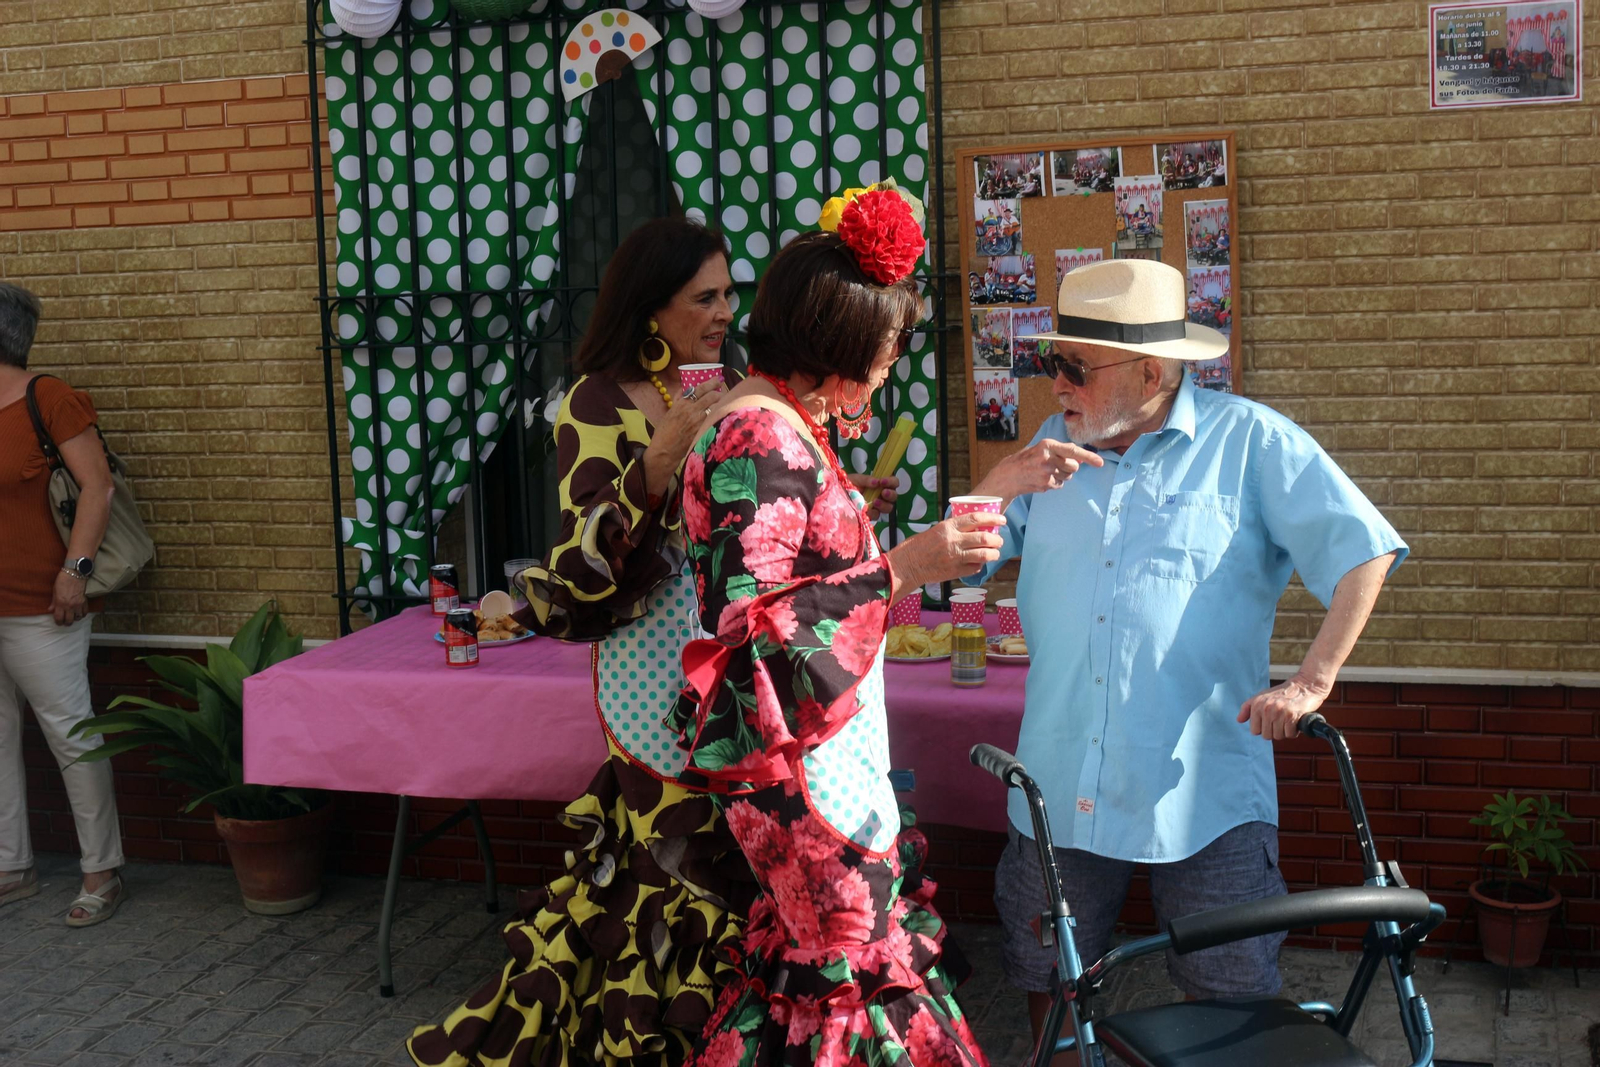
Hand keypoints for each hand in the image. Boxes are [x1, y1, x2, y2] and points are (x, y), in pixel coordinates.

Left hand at [51, 570, 88, 626]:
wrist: (75, 573)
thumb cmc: (62, 580)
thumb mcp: (55, 591)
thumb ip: (53, 602)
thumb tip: (51, 609)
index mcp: (61, 603)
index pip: (59, 618)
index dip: (58, 622)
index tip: (58, 622)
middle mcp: (70, 606)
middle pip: (69, 620)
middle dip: (66, 623)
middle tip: (65, 622)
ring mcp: (78, 604)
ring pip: (78, 618)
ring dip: (74, 619)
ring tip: (72, 618)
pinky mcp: (85, 601)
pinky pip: (85, 612)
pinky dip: (82, 614)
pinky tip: (80, 613)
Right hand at [642, 380, 727, 496]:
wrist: (665, 450)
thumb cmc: (664, 431)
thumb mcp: (670, 412)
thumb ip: (678, 399)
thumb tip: (684, 388)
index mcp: (683, 404)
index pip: (700, 389)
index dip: (711, 382)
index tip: (718, 379)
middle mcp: (692, 411)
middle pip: (712, 396)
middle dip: (720, 392)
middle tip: (723, 391)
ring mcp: (699, 422)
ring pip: (716, 408)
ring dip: (720, 404)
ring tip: (723, 402)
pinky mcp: (703, 431)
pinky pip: (714, 420)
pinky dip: (718, 416)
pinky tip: (720, 415)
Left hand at [847, 473, 897, 518]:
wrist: (834, 495)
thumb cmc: (847, 484)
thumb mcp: (856, 479)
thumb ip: (866, 480)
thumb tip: (877, 482)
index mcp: (880, 485)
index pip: (893, 483)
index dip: (891, 482)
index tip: (882, 482)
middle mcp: (881, 496)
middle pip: (894, 497)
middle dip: (891, 494)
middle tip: (883, 492)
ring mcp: (876, 507)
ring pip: (888, 508)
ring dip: (884, 505)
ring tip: (875, 502)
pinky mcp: (870, 516)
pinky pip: (876, 516)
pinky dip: (872, 513)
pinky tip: (866, 510)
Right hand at [886, 512, 1003, 596]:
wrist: (909, 564)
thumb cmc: (921, 545)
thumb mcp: (938, 529)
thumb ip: (956, 529)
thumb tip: (976, 528)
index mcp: (948, 527)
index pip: (976, 519)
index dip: (992, 518)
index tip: (1002, 520)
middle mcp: (953, 541)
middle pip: (984, 538)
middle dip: (997, 540)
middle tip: (1000, 540)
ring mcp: (955, 557)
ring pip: (984, 555)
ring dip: (993, 554)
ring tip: (995, 553)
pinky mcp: (955, 571)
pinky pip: (975, 568)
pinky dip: (980, 565)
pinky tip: (979, 563)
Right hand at [972, 438, 1102, 507]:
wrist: (1007, 476)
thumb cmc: (1025, 460)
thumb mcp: (1041, 449)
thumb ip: (1060, 451)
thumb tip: (1079, 460)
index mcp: (1047, 445)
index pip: (1073, 450)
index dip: (1088, 457)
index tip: (1100, 463)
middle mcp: (1048, 458)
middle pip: (1074, 466)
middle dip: (1070, 467)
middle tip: (1056, 465)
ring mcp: (1046, 472)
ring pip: (1067, 476)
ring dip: (1061, 475)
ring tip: (1045, 472)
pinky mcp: (1045, 484)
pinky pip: (1059, 484)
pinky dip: (1054, 483)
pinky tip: (1042, 479)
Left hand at [1236, 677, 1330, 740]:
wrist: (1305, 685)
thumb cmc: (1283, 693)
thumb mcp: (1261, 697)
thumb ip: (1248, 708)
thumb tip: (1239, 720)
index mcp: (1256, 704)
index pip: (1255, 731)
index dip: (1264, 729)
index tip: (1271, 721)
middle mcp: (1266, 708)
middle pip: (1267, 736)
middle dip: (1275, 731)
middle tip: (1281, 721)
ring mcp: (1279, 712)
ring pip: (1278, 736)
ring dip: (1285, 731)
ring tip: (1288, 721)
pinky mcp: (1291, 716)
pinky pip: (1290, 734)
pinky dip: (1294, 731)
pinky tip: (1295, 722)